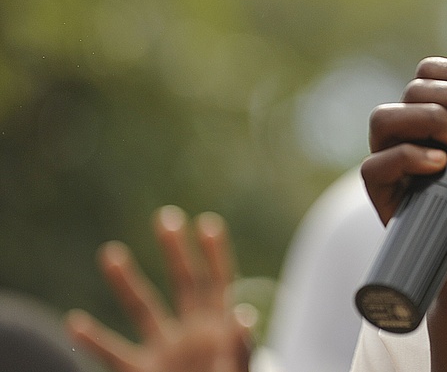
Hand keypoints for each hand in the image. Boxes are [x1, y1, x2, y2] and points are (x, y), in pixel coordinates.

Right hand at [66, 206, 253, 371]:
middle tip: (165, 217)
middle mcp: (192, 332)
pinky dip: (94, 342)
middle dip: (176, 252)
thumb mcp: (238, 369)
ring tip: (110, 252)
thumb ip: (241, 346)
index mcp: (220, 327)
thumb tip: (243, 314)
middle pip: (184, 284)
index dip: (216, 254)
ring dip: (127, 283)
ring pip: (144, 311)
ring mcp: (166, 351)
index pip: (220, 282)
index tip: (207, 223)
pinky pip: (115, 356)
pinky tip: (75, 323)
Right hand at [363, 57, 446, 369]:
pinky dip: (406, 157)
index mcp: (444, 118)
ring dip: (429, 117)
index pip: (434, 73)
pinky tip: (441, 165)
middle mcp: (415, 136)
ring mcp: (398, 168)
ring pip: (385, 118)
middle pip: (415, 88)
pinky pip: (374, 167)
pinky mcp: (388, 201)